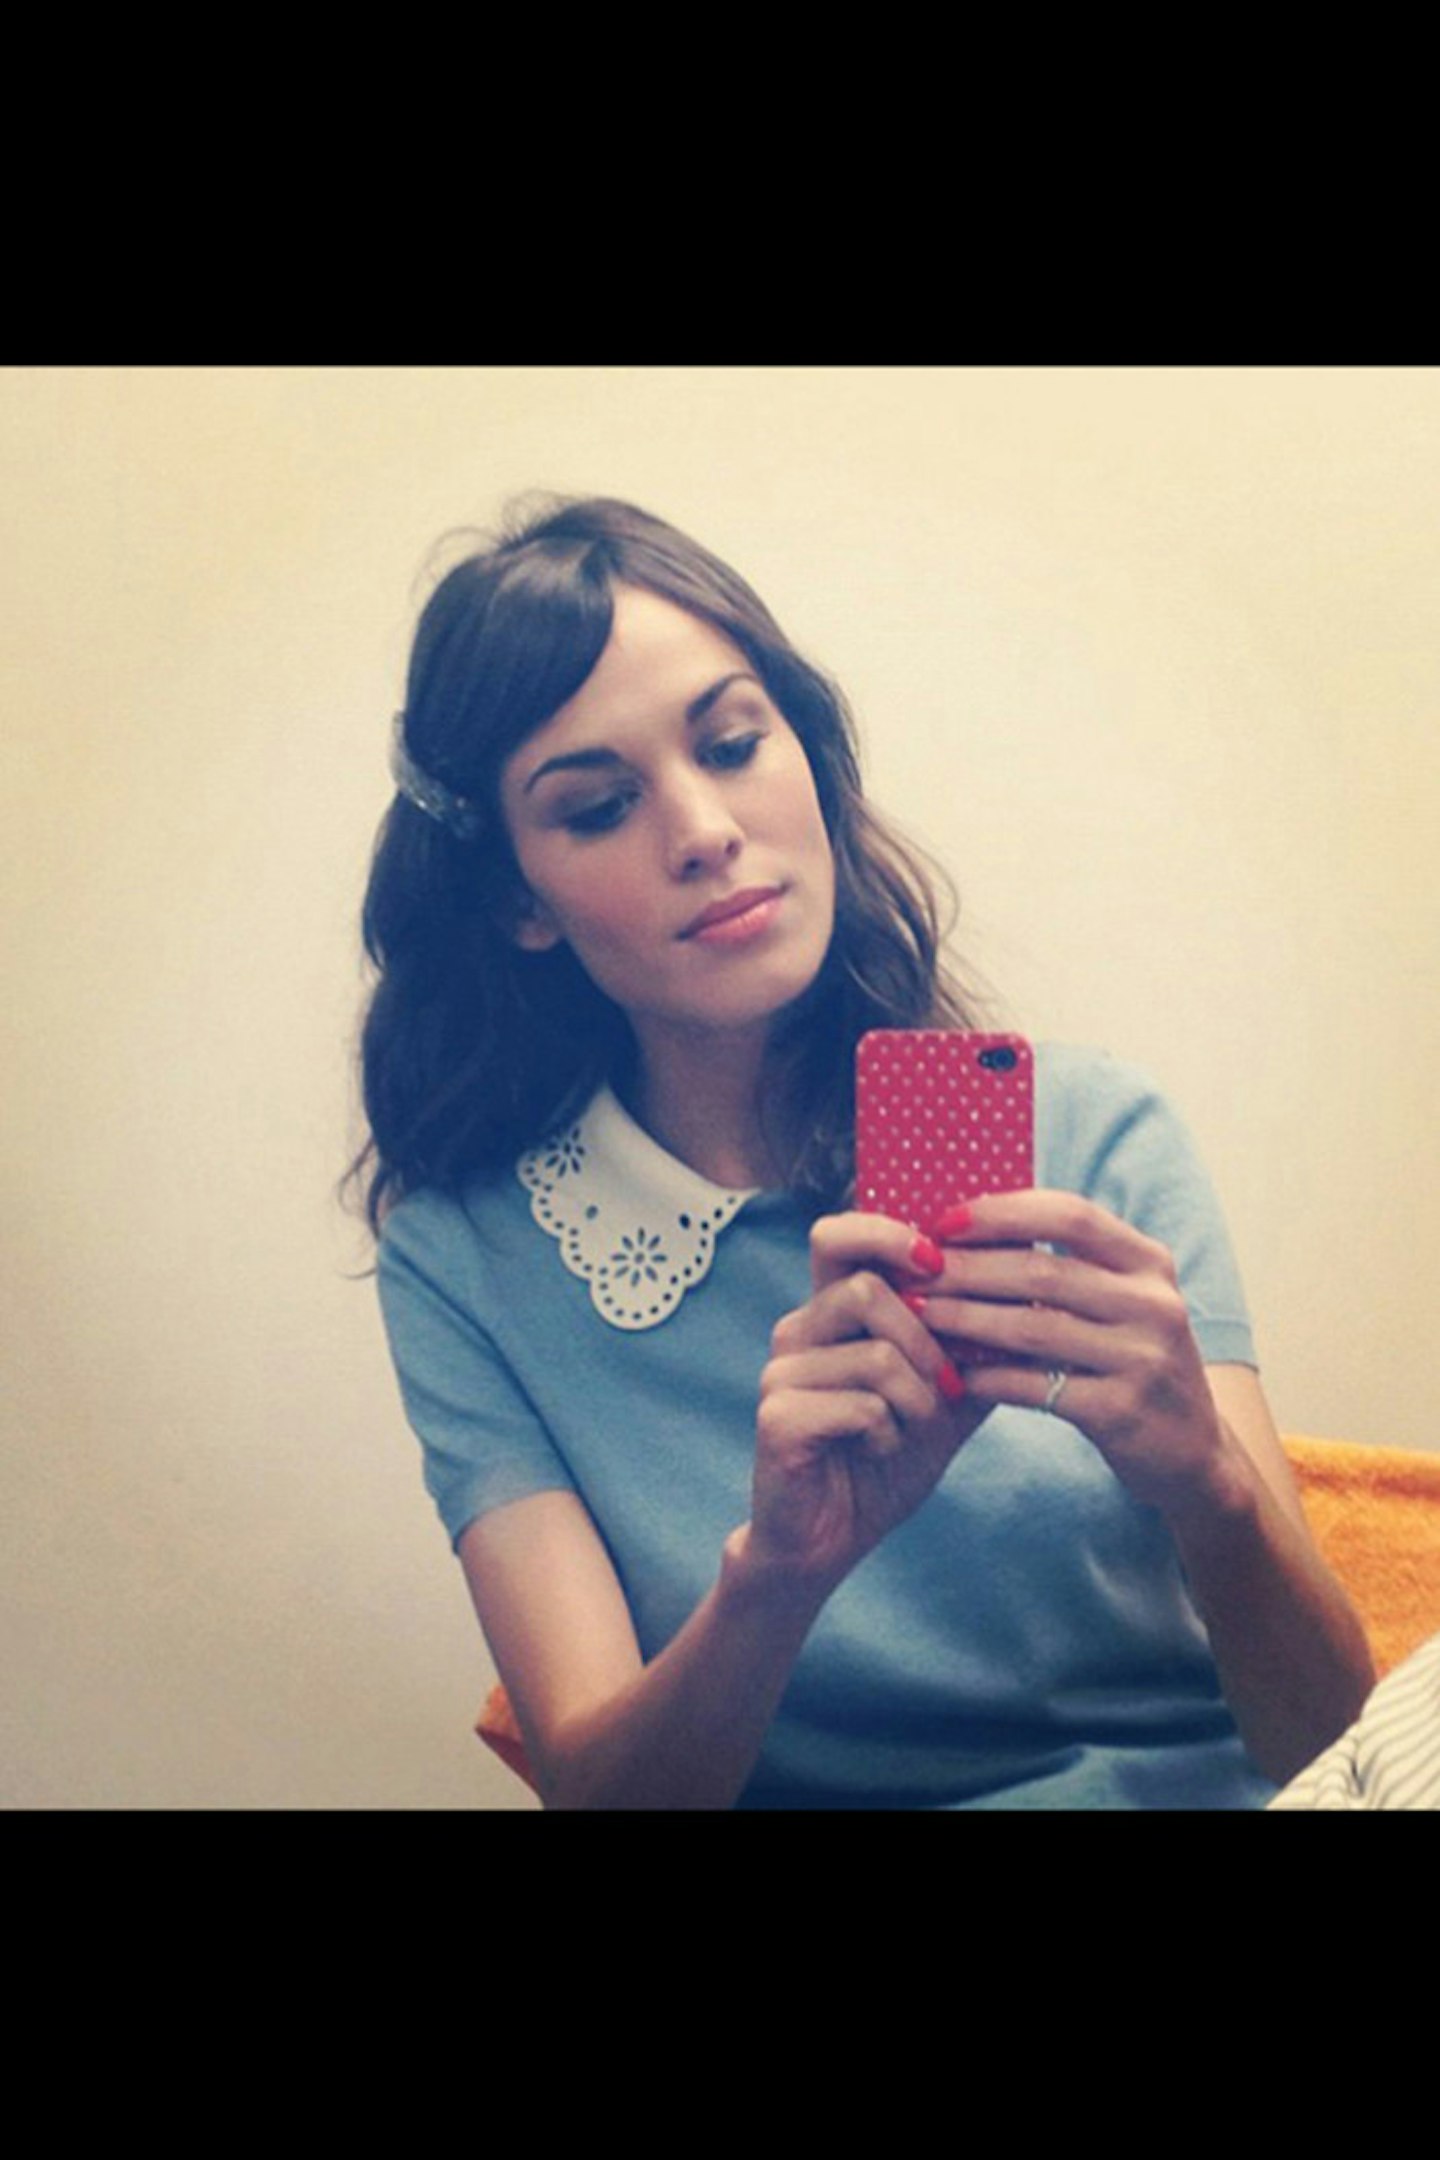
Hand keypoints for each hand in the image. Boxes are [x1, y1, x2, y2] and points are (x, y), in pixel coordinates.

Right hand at [746, 1212, 987, 1592]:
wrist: (836, 1534)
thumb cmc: (886, 1456)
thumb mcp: (944, 1397)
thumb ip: (975, 1347)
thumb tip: (1035, 1297)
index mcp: (831, 1312)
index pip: (840, 1234)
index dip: (888, 1231)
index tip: (938, 1260)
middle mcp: (798, 1331)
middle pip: (864, 1288)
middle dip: (924, 1340)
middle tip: (944, 1382)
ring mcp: (781, 1372)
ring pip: (874, 1354)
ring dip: (916, 1399)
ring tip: (912, 1426)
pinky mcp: (778, 1417)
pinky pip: (861, 1406)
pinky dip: (889, 1434)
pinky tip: (879, 1450)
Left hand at [916, 1191, 1230, 1518]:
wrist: (1191, 1450)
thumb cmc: (1133, 1361)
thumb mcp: (1121, 1302)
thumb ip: (1067, 1266)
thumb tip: (968, 1228)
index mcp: (1148, 1262)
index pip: (1070, 1215)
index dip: (1003, 1212)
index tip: (945, 1220)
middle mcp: (1152, 1304)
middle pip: (1042, 1270)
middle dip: (968, 1268)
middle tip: (916, 1272)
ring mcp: (1142, 1358)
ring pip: (1033, 1327)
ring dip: (966, 1319)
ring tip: (920, 1315)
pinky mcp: (1121, 1411)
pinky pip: (1036, 1386)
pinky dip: (988, 1378)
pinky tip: (954, 1374)